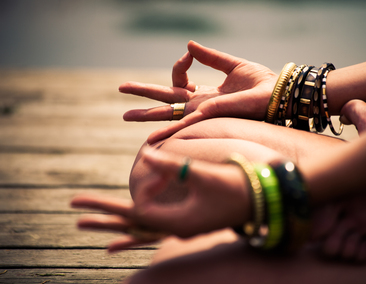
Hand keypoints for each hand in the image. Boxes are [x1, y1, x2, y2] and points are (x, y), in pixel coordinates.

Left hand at [71, 150, 250, 251]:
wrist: (266, 198)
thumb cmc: (237, 186)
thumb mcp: (202, 175)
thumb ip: (172, 166)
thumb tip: (143, 153)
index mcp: (177, 222)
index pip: (133, 216)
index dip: (106, 207)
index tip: (80, 201)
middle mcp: (177, 229)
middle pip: (132, 225)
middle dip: (103, 216)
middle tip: (74, 210)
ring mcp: (183, 227)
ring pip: (142, 227)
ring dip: (116, 223)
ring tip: (89, 225)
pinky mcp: (189, 220)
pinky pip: (155, 227)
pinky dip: (135, 230)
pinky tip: (122, 237)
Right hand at [119, 41, 277, 143]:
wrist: (276, 95)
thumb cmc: (260, 83)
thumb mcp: (232, 65)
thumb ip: (211, 57)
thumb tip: (189, 45)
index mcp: (206, 91)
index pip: (179, 78)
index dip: (178, 65)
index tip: (187, 54)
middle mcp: (200, 104)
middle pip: (166, 98)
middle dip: (143, 94)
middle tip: (121, 88)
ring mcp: (202, 112)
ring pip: (168, 114)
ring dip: (146, 115)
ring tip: (125, 115)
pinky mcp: (209, 117)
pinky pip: (184, 126)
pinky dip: (167, 131)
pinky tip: (151, 138)